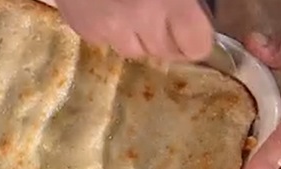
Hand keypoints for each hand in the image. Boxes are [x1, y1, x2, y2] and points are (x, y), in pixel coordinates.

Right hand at [54, 0, 214, 60]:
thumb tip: (196, 10)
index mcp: (169, 0)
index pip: (195, 46)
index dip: (198, 40)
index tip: (196, 31)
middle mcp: (139, 20)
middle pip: (163, 52)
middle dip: (168, 39)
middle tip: (166, 19)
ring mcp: (106, 28)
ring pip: (133, 51)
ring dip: (139, 37)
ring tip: (136, 12)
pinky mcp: (82, 28)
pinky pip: (105, 41)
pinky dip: (112, 29)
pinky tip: (110, 6)